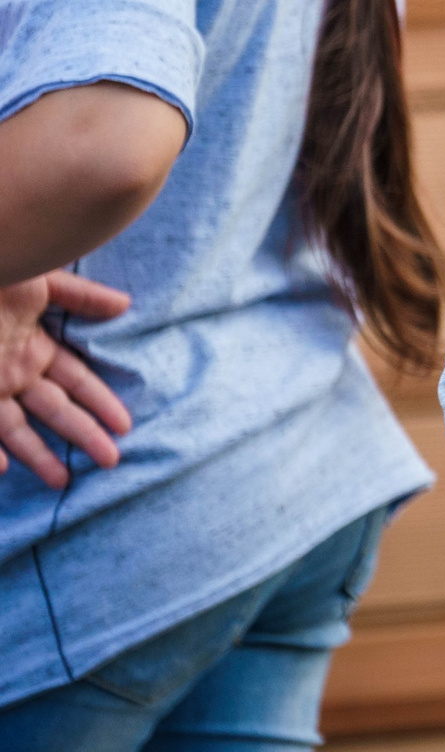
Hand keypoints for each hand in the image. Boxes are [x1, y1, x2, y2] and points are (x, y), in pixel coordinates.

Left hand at [0, 270, 133, 487]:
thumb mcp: (42, 282)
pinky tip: (3, 468)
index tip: (124, 425)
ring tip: (62, 481)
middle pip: (55, 411)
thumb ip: (81, 297)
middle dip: (84, 435)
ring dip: (39, 456)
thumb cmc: (2, 269)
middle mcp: (14, 373)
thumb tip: (125, 304)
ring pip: (17, 430)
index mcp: (34, 347)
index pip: (76, 381)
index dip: (100, 402)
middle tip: (111, 461)